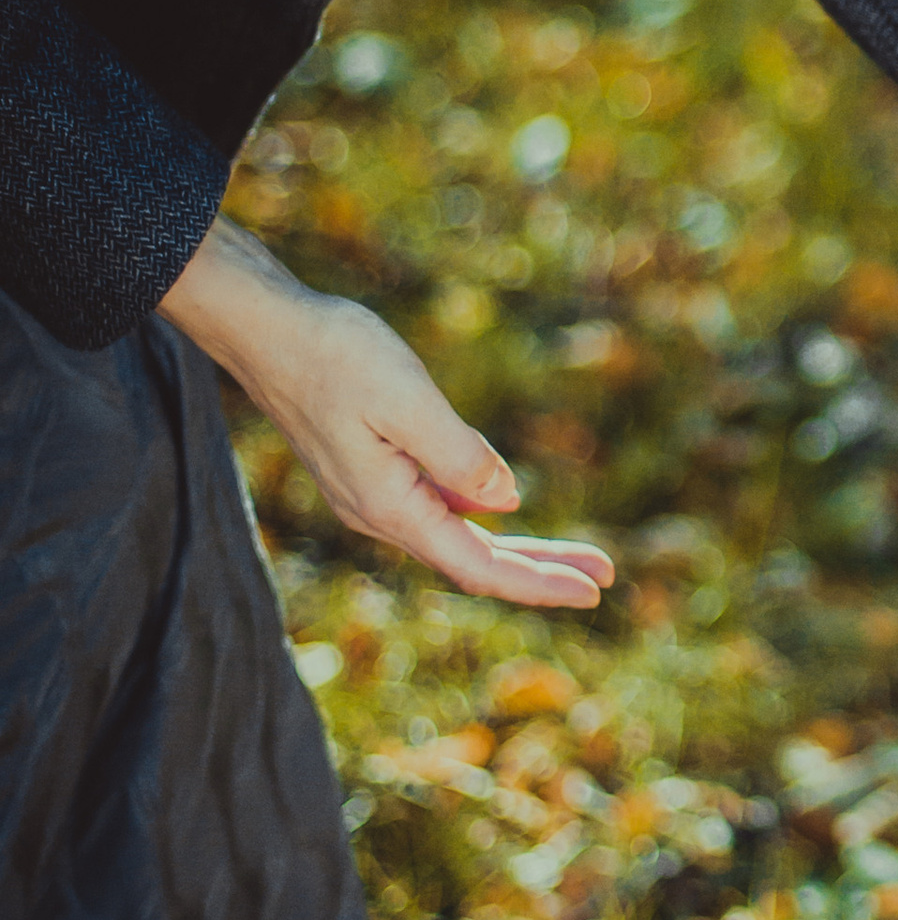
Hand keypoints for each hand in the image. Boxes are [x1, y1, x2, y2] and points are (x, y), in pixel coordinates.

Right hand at [162, 219, 615, 610]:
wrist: (265, 328)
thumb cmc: (333, 354)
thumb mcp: (408, 400)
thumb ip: (460, 457)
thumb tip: (508, 502)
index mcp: (391, 507)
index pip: (479, 566)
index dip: (539, 583)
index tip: (594, 591)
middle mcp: (381, 514)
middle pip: (474, 560)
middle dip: (541, 571)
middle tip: (608, 576)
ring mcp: (373, 495)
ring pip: (458, 536)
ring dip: (517, 547)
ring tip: (575, 556)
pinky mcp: (370, 471)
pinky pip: (437, 508)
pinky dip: (480, 516)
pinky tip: (503, 510)